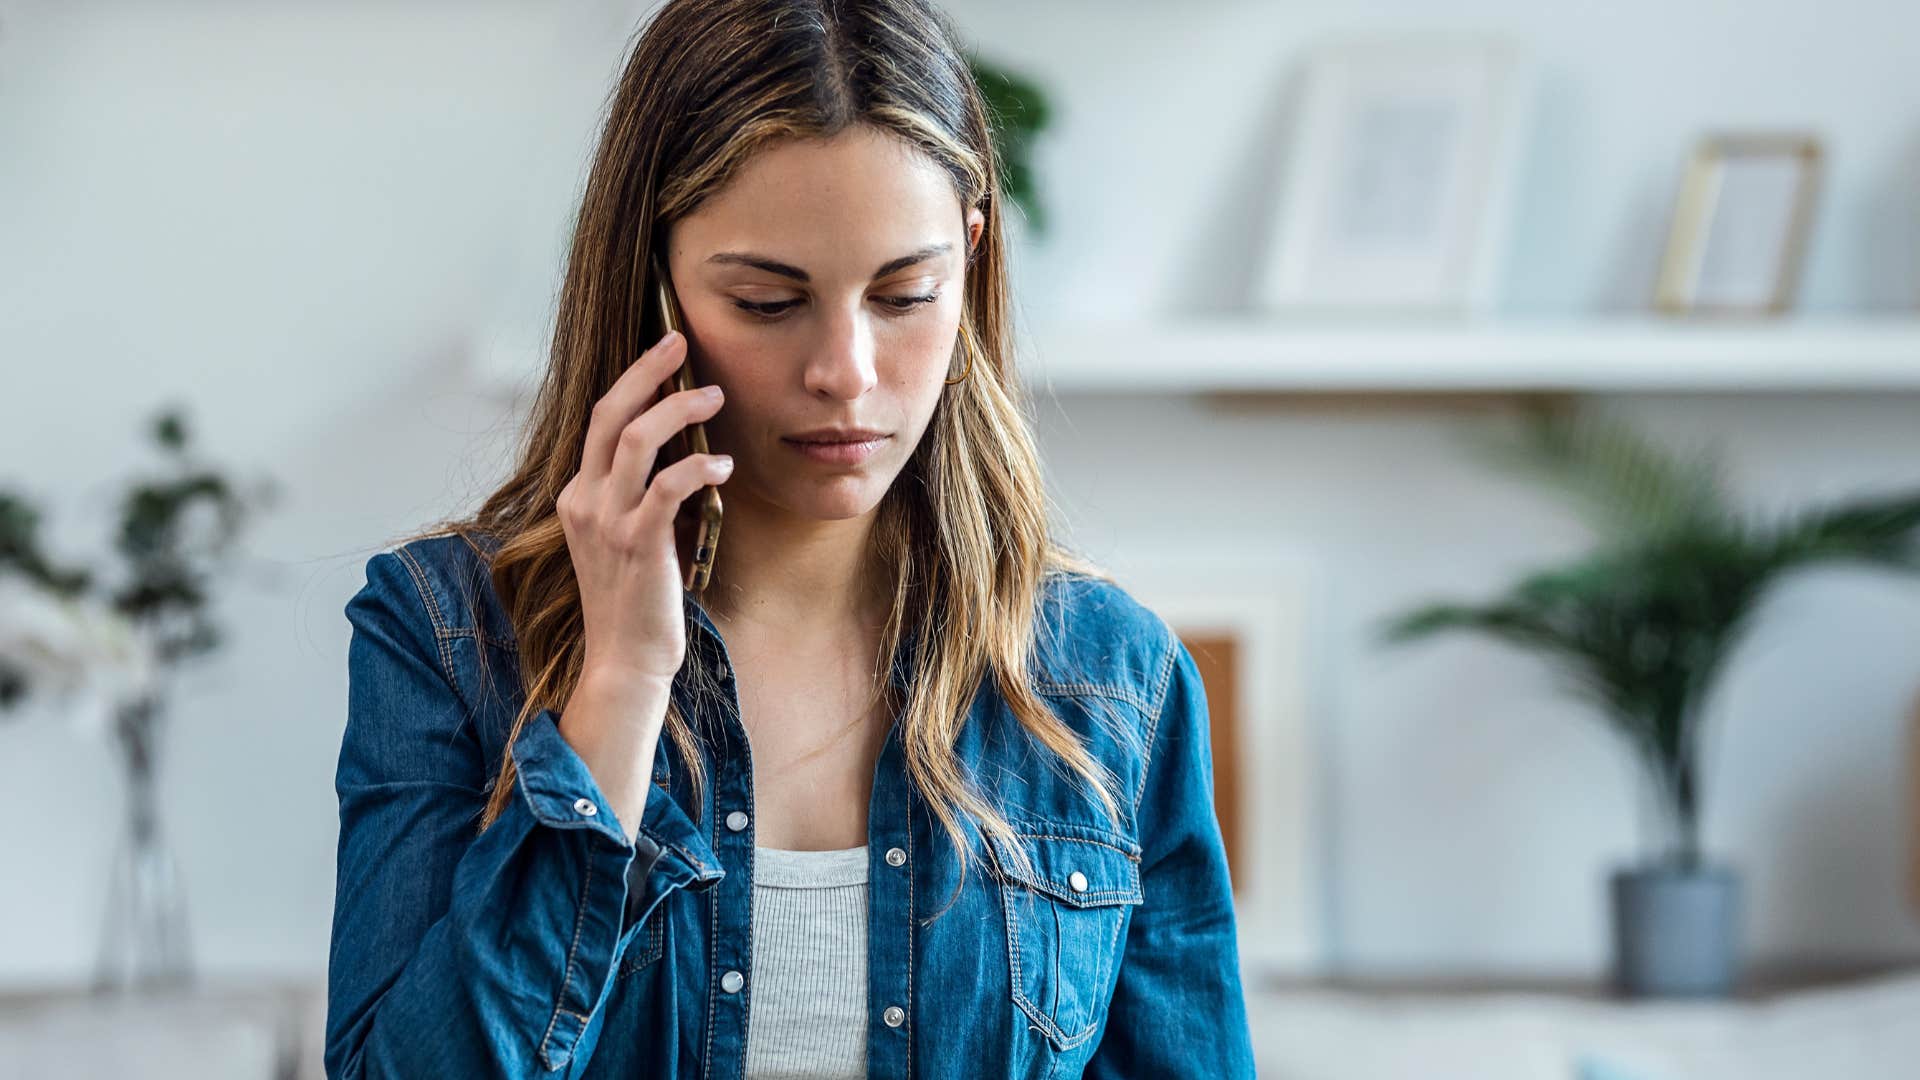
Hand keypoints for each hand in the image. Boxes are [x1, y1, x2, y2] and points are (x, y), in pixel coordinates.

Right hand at [556, 330, 730, 689]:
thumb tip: (687, 455)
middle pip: (610, 414)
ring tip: (715, 396)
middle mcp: (586, 501)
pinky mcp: (638, 544)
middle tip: (680, 342)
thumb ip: (645, 496)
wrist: (626, 660)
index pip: (601, 422)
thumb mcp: (630, 537)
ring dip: (679, 410)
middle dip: (646, 372)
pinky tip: (723, 465)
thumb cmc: (637, 600)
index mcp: (580, 495)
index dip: (633, 382)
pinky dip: (698, 467)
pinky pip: (667, 487)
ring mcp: (608, 522)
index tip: (665, 354)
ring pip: (637, 440)